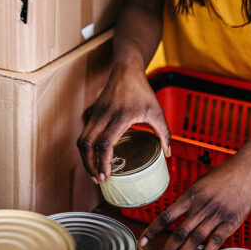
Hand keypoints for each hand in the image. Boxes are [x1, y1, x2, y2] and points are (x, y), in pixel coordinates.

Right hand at [77, 61, 170, 182]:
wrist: (126, 70)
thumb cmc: (142, 90)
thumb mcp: (156, 111)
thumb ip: (164, 133)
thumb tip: (168, 154)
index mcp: (120, 117)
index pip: (104, 143)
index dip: (102, 162)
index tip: (106, 176)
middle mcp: (104, 116)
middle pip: (87, 145)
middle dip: (89, 165)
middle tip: (98, 179)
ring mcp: (95, 114)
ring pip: (82, 140)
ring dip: (85, 158)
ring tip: (94, 171)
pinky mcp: (92, 113)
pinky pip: (84, 133)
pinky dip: (86, 148)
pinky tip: (93, 156)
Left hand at [139, 155, 250, 249]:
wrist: (245, 170)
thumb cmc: (223, 175)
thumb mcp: (200, 184)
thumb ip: (189, 200)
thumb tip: (178, 213)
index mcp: (191, 196)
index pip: (167, 216)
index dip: (153, 230)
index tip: (143, 240)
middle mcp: (201, 207)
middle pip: (179, 233)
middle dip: (166, 249)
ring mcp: (215, 216)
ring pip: (195, 240)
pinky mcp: (230, 222)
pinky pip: (215, 241)